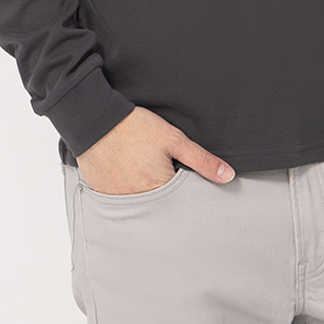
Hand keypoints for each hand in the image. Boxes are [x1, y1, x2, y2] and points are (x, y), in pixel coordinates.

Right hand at [75, 105, 235, 193]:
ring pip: (140, 202)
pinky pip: (120, 200)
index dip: (181, 184)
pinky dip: (125, 189)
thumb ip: (201, 159)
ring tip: (139, 167)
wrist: (95, 120)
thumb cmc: (135, 128)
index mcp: (160, 188)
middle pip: (160, 202)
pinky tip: (124, 171)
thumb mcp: (173, 139)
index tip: (177, 172)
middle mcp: (139, 201)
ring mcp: (119, 200)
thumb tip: (227, 176)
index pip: (180, 198)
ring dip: (144, 190)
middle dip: (163, 189)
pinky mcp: (103, 195)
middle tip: (154, 166)